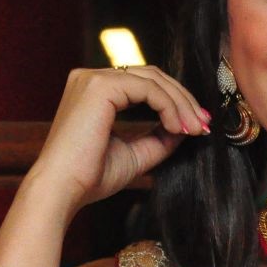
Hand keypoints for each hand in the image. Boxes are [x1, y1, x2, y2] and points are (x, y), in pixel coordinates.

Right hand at [27, 66, 211, 215]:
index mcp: (94, 92)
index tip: (198, 126)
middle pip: (152, 76)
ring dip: (181, 104)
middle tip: (204, 125)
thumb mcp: (135, 154)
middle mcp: (90, 78)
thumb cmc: (90, 178)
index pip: (144, 84)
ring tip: (195, 130)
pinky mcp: (99, 86)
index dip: (175, 101)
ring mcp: (92, 78)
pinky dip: (169, 107)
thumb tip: (187, 126)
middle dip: (184, 100)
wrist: (62, 190)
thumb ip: (159, 137)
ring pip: (153, 80)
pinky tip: (178, 128)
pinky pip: (148, 89)